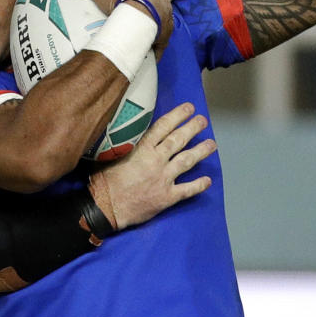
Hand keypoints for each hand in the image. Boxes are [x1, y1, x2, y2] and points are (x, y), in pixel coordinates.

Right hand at [52, 0, 172, 51]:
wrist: (144, 10)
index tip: (125, 3)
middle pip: (150, 7)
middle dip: (143, 16)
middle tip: (132, 28)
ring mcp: (164, 15)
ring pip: (157, 24)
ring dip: (149, 32)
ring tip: (138, 44)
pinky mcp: (166, 32)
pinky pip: (160, 42)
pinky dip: (154, 49)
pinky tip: (146, 57)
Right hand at [88, 102, 214, 229]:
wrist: (104, 208)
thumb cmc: (103, 182)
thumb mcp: (111, 154)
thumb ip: (125, 143)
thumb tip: (128, 132)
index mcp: (142, 148)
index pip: (164, 126)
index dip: (178, 115)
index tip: (189, 108)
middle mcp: (156, 160)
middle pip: (179, 140)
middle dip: (193, 128)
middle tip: (203, 121)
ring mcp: (163, 179)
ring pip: (187, 161)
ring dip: (201, 151)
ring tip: (212, 144)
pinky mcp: (166, 197)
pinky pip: (187, 189)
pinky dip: (199, 185)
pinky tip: (208, 181)